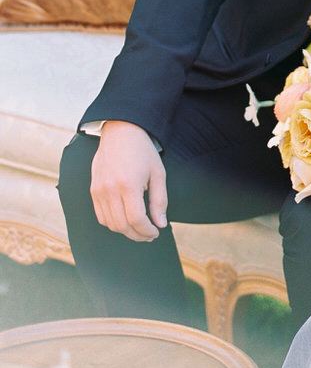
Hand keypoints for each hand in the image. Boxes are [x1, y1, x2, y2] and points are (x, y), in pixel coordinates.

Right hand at [90, 121, 167, 241]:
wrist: (121, 132)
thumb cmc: (142, 151)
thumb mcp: (158, 173)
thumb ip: (159, 200)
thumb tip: (161, 224)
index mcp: (129, 185)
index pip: (136, 219)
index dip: (147, 231)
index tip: (156, 232)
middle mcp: (111, 190)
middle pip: (122, 225)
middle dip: (137, 235)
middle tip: (149, 235)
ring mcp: (99, 191)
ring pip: (110, 224)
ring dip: (125, 231)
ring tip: (139, 229)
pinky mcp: (93, 191)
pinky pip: (101, 216)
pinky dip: (113, 223)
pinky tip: (124, 220)